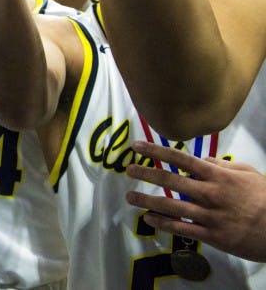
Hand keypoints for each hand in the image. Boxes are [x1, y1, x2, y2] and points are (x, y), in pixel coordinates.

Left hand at [126, 140, 265, 262]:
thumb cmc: (265, 198)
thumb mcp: (247, 174)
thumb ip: (222, 165)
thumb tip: (202, 160)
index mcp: (217, 175)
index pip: (180, 159)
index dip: (156, 151)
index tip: (138, 146)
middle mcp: (208, 193)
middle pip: (170, 181)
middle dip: (146, 174)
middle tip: (128, 170)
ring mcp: (208, 215)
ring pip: (170, 206)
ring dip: (147, 201)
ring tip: (130, 197)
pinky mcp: (210, 235)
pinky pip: (180, 228)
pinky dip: (162, 223)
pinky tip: (148, 219)